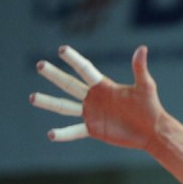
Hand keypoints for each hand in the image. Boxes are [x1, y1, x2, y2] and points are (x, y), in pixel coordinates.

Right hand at [30, 45, 167, 149]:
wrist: (151, 130)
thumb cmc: (150, 106)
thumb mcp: (145, 86)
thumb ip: (139, 69)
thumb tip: (142, 48)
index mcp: (103, 85)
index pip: (85, 70)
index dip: (74, 60)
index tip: (61, 49)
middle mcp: (94, 97)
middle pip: (69, 84)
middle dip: (54, 75)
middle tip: (39, 65)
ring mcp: (91, 113)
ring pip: (65, 106)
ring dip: (49, 102)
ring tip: (31, 97)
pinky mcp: (93, 129)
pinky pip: (74, 131)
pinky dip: (63, 134)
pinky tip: (50, 134)